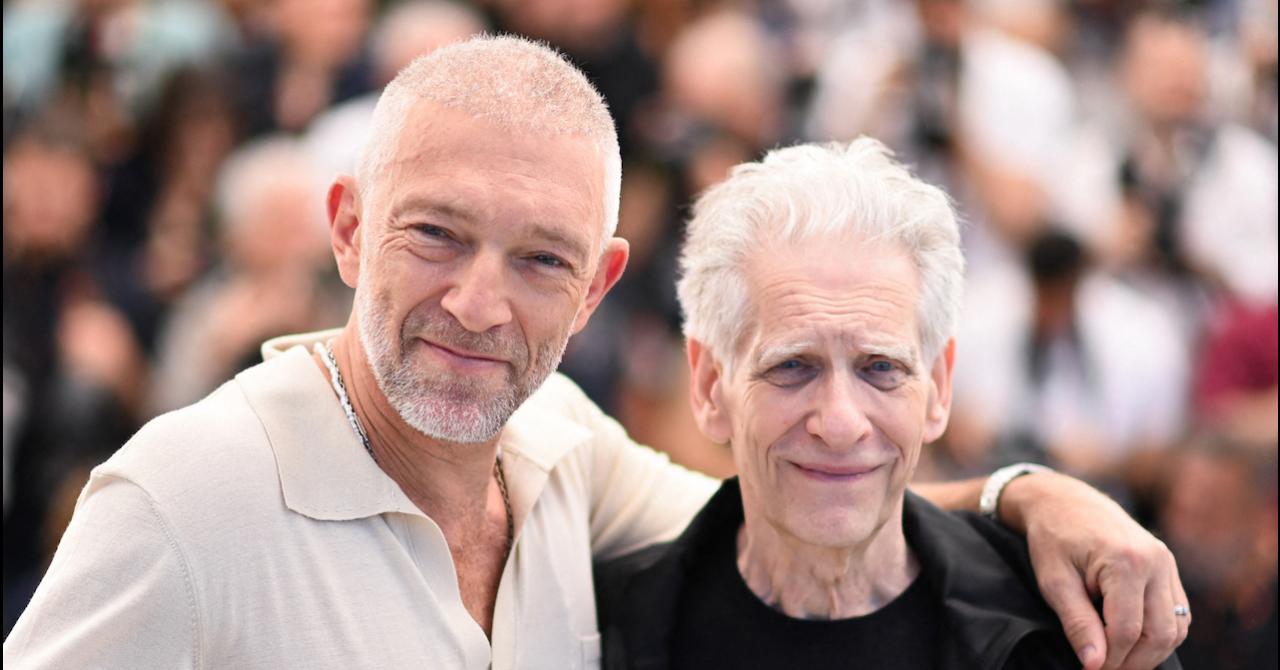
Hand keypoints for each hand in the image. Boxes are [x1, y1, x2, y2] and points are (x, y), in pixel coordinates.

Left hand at [1000, 471, 1187, 669]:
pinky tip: (1132, 641)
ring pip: (1175, 627)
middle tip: (1103, 669)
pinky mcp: (1169, 567)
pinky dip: (1160, 633)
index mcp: (1126, 561)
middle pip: (1159, 634)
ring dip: (1150, 652)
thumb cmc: (1053, 539)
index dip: (1110, 659)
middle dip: (1133, 662)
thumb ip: (1077, 624)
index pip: (1127, 630)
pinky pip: (1178, 613)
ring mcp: (1167, 563)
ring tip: (1116, 660)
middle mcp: (1156, 561)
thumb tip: (1094, 665)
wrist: (1064, 501)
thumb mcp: (1054, 582)